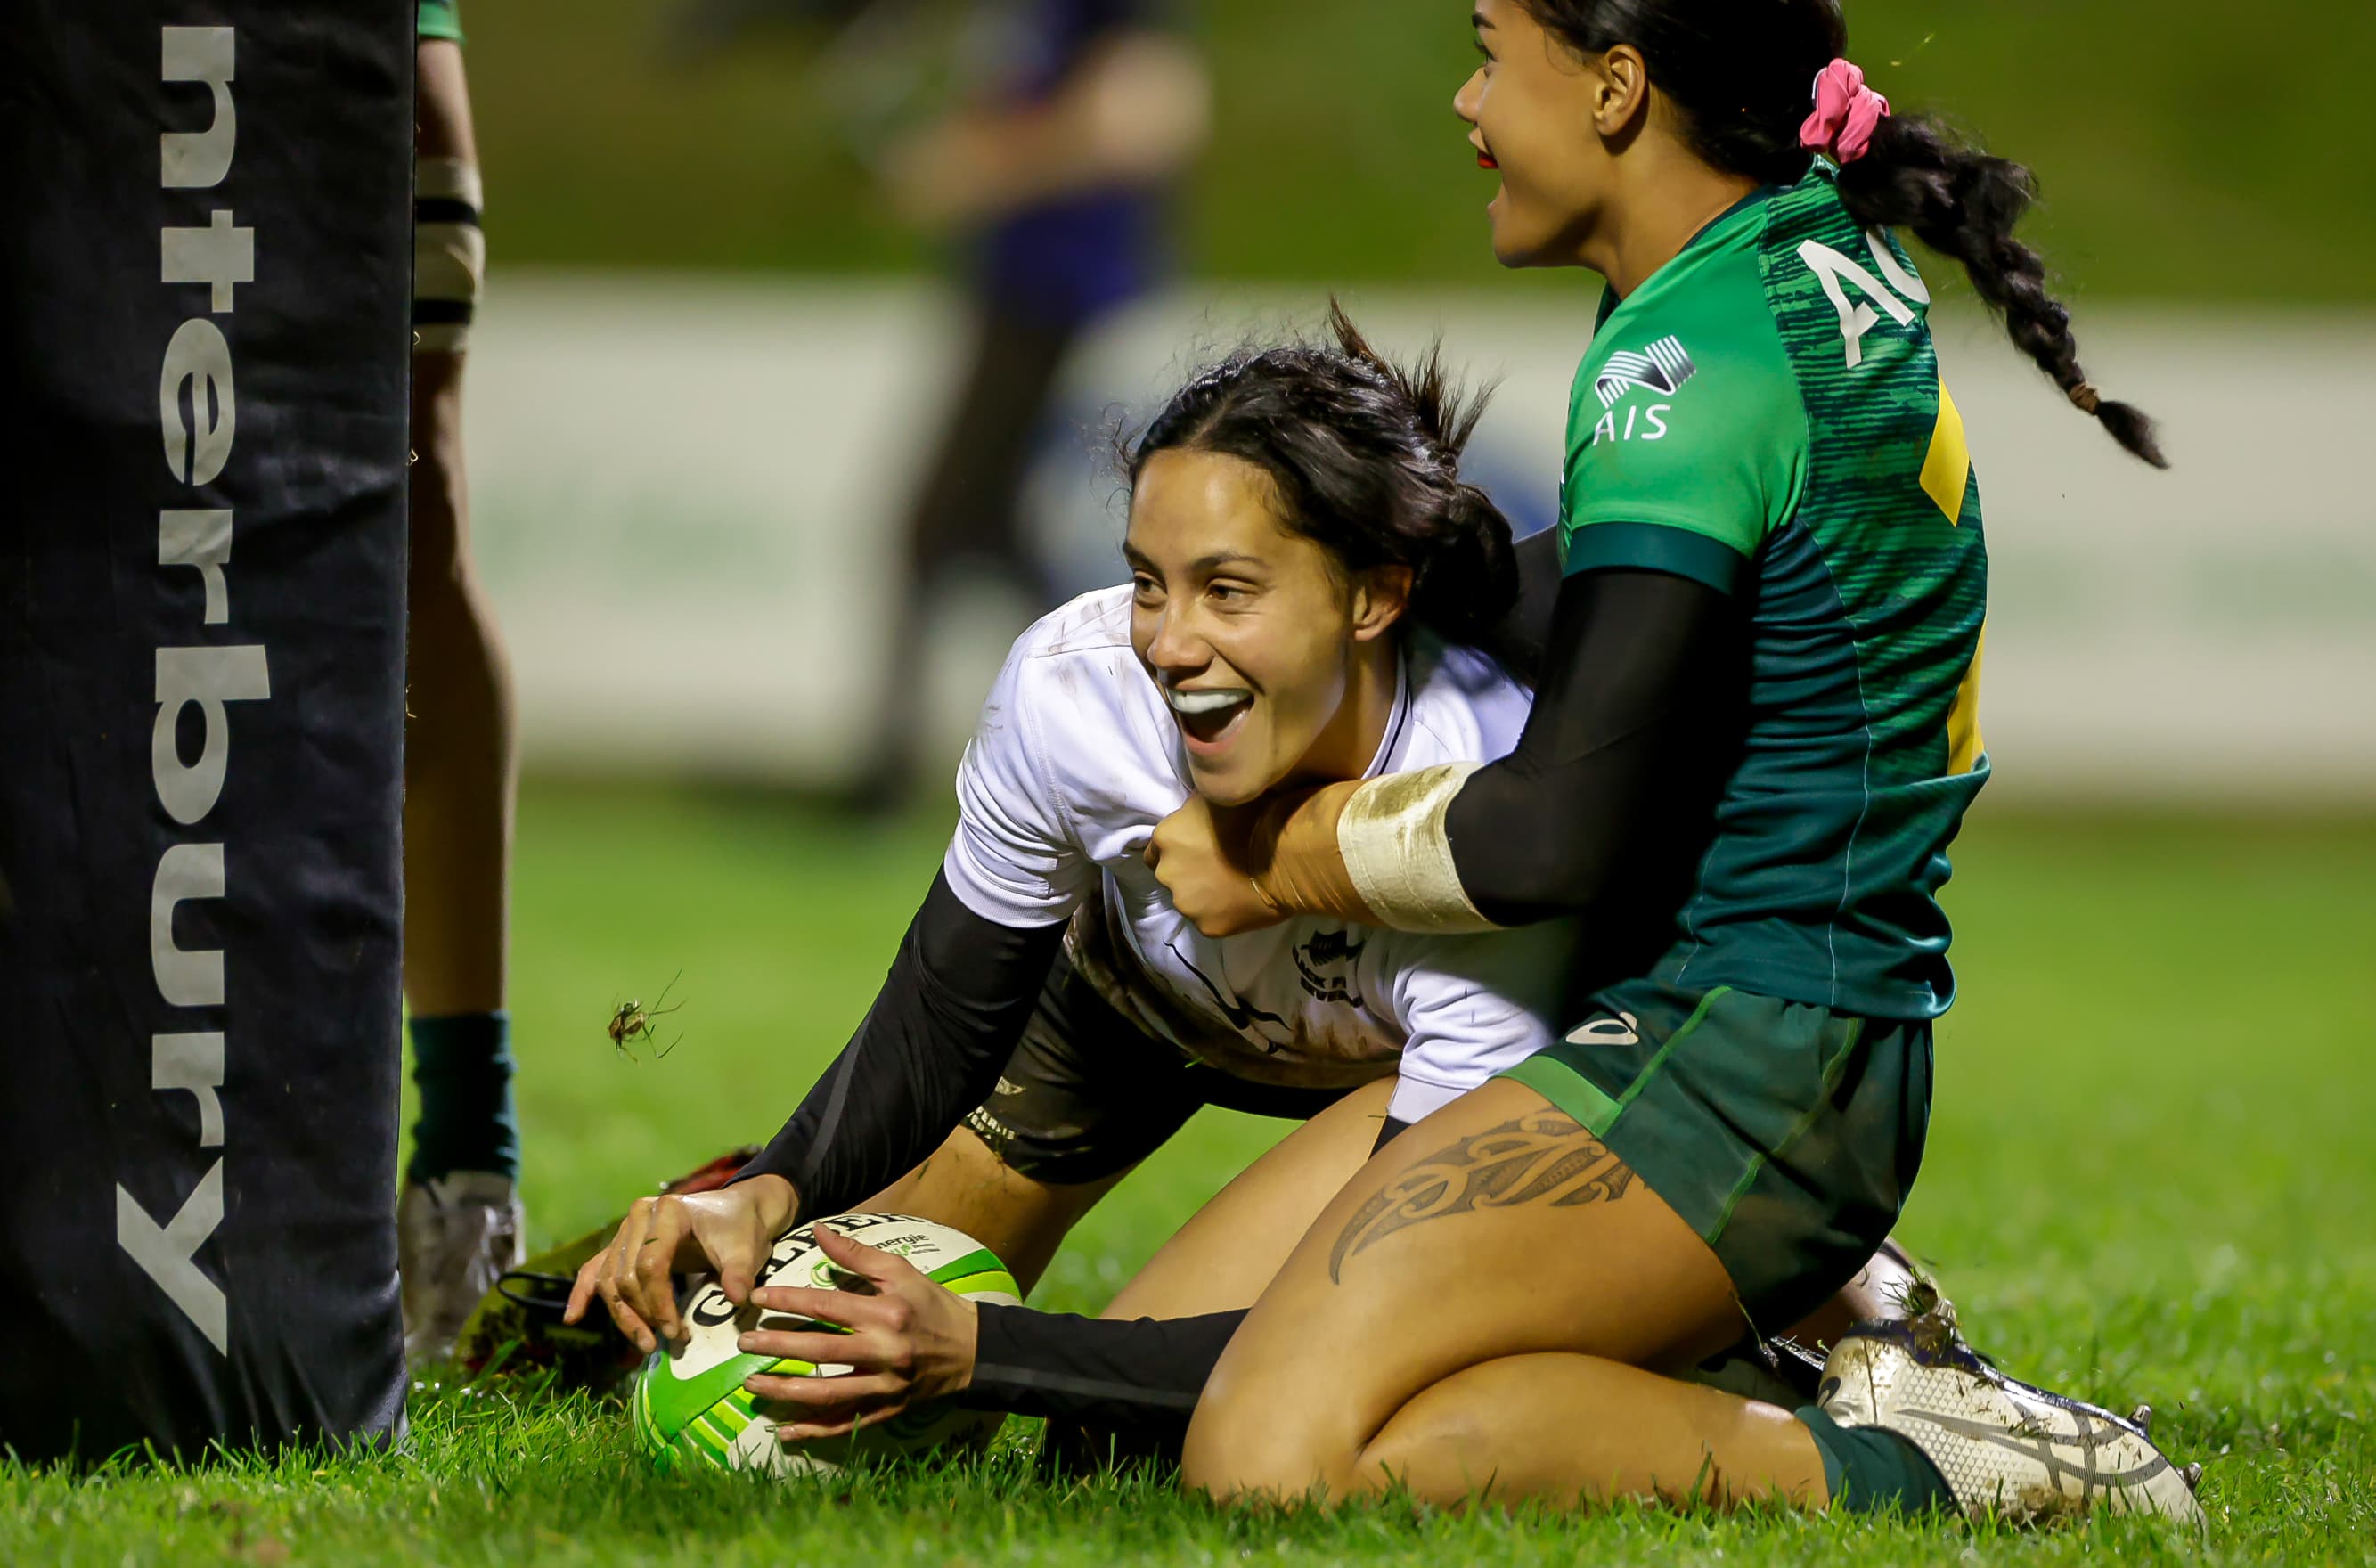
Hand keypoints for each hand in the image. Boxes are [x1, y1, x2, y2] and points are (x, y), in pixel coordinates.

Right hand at [562, 1172, 796, 1352]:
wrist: (737, 1212)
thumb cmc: (741, 1229)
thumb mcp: (747, 1249)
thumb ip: (740, 1273)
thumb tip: (736, 1297)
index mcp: (669, 1212)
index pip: (650, 1264)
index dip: (659, 1304)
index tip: (676, 1333)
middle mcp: (640, 1216)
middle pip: (626, 1275)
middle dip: (644, 1314)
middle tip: (668, 1342)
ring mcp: (627, 1230)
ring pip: (609, 1280)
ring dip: (623, 1316)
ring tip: (645, 1344)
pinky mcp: (622, 1245)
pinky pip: (595, 1269)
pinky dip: (583, 1293)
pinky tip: (572, 1318)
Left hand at [735, 1221, 980, 1442]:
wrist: (973, 1350)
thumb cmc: (933, 1305)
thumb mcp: (901, 1271)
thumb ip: (856, 1254)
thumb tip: (818, 1231)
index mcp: (885, 1314)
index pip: (827, 1306)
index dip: (789, 1301)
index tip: (757, 1298)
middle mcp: (884, 1352)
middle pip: (820, 1351)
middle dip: (777, 1346)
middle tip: (744, 1343)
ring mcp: (885, 1386)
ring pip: (827, 1394)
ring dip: (785, 1391)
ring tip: (753, 1384)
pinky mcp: (887, 1410)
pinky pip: (845, 1424)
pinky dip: (813, 1431)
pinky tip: (784, 1431)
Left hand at [1144, 796, 1285, 937]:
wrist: (1287, 857)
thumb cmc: (1256, 816)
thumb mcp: (1217, 797)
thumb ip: (1195, 811)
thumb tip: (1193, 813)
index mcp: (1166, 837)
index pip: (1155, 850)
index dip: (1176, 849)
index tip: (1195, 849)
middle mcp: (1167, 873)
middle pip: (1171, 876)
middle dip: (1188, 872)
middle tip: (1219, 866)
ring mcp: (1187, 904)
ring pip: (1190, 901)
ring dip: (1204, 895)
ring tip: (1233, 886)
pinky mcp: (1208, 928)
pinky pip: (1211, 920)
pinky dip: (1223, 913)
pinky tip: (1242, 902)